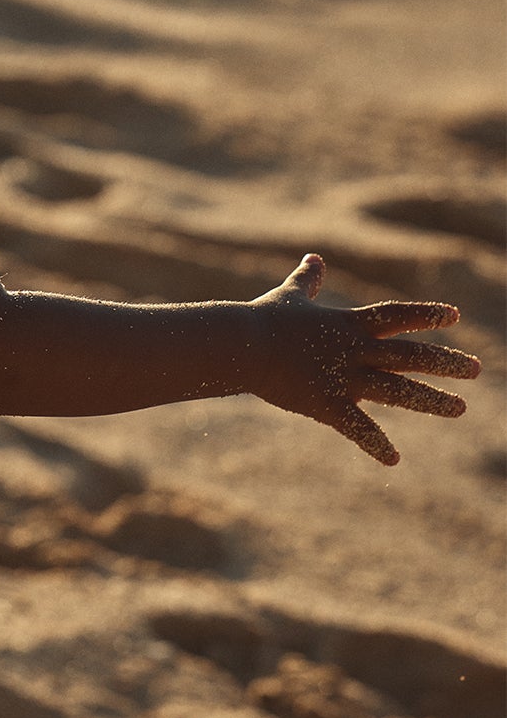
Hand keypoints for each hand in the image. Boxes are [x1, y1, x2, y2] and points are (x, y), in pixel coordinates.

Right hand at [249, 253, 478, 465]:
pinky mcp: (325, 403)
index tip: (454, 316)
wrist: (241, 343)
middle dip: (445, 362)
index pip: (396, 316)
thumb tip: (314, 258)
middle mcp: (354, 349)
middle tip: (476, 369)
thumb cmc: (263, 319)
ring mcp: (343, 377)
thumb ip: (309, 280)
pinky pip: (356, 427)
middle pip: (409, 355)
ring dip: (430, 400)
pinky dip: (375, 443)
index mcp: (348, 323)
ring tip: (459, 408)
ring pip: (397, 390)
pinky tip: (393, 459)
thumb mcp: (291, 295)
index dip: (426, 315)